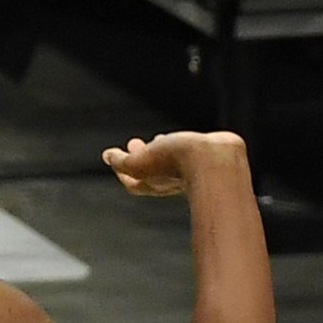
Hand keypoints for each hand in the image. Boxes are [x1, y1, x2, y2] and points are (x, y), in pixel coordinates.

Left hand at [104, 130, 247, 196]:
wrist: (214, 159)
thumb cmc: (176, 162)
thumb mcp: (139, 162)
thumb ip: (121, 161)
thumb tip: (107, 157)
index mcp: (151, 184)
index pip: (131, 182)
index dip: (121, 168)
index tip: (114, 155)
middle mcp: (169, 181)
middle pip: (150, 171)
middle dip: (140, 156)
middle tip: (134, 143)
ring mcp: (188, 172)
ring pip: (169, 162)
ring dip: (160, 150)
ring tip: (157, 138)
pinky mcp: (203, 161)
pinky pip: (187, 155)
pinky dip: (178, 147)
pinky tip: (182, 139)